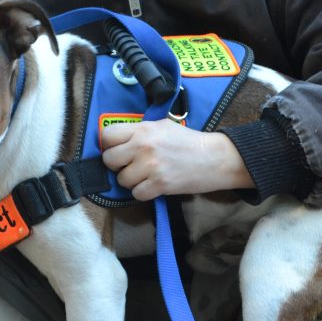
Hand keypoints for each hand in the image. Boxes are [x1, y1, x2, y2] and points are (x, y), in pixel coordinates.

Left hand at [100, 120, 253, 200]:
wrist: (214, 158)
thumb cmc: (189, 141)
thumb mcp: (163, 126)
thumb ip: (140, 131)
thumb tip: (118, 140)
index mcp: (143, 129)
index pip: (107, 136)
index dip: (110, 145)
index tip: (118, 150)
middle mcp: (143, 146)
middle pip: (109, 160)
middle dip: (118, 165)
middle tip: (131, 165)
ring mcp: (151, 166)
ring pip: (122, 180)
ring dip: (132, 181)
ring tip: (146, 176)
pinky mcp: (159, 184)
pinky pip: (136, 194)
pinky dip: (143, 192)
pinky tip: (154, 185)